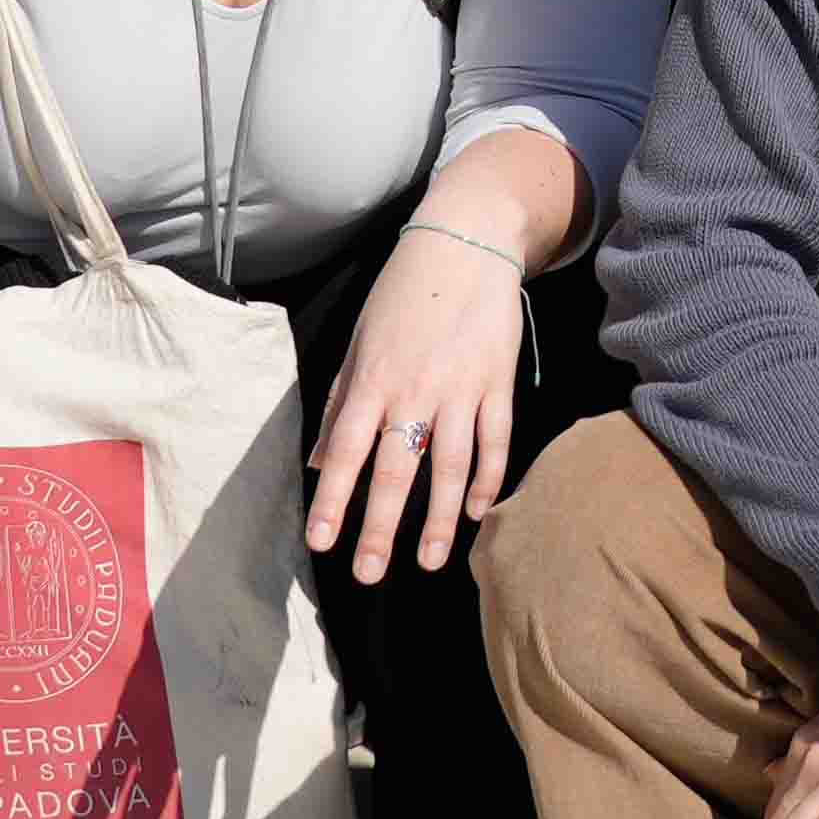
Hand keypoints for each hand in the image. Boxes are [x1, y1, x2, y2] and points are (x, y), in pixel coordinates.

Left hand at [302, 220, 523, 582]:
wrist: (465, 244)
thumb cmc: (402, 294)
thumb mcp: (359, 341)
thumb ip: (341, 403)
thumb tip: (321, 462)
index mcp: (373, 379)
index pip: (347, 450)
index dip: (333, 498)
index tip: (320, 541)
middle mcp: (415, 389)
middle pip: (397, 470)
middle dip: (381, 526)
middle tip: (369, 574)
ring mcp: (461, 388)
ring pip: (450, 466)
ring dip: (440, 520)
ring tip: (429, 563)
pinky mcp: (497, 383)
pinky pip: (494, 442)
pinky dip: (487, 480)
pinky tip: (477, 512)